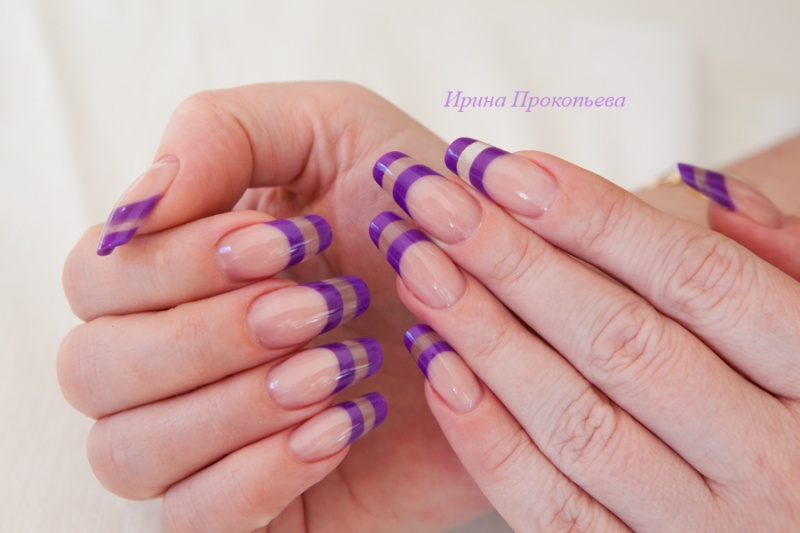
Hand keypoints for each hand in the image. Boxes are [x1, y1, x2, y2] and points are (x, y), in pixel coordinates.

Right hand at [57, 83, 490, 531]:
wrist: (504, 307)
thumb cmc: (415, 214)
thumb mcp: (334, 133)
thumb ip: (223, 134)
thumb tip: (135, 210)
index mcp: (176, 268)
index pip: (96, 278)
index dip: (177, 263)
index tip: (282, 243)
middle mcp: (174, 357)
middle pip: (95, 369)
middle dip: (209, 334)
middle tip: (319, 306)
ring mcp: (210, 438)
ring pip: (129, 452)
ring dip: (235, 405)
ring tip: (341, 366)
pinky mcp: (260, 507)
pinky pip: (194, 521)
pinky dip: (257, 475)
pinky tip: (340, 427)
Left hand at [369, 139, 799, 530]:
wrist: (794, 517)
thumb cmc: (796, 401)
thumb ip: (779, 263)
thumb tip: (701, 193)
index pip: (699, 280)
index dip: (595, 217)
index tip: (502, 167)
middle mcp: (772, 464)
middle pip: (621, 341)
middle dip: (514, 261)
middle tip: (433, 201)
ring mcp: (700, 528)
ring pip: (574, 421)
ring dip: (482, 335)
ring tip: (417, 265)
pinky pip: (549, 508)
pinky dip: (486, 436)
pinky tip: (435, 363)